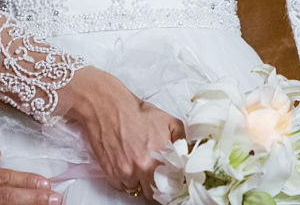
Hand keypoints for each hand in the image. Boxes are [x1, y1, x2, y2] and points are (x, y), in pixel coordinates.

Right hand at [56, 67, 184, 198]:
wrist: (109, 107)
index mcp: (158, 159)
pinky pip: (120, 186)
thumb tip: (190, 156)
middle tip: (153, 173)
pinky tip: (125, 163)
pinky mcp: (109, 173)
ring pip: (135, 189)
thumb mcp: (169, 121)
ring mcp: (123, 172)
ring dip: (138, 181)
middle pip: (151, 193)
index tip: (168, 181)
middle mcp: (141, 169)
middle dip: (154, 185)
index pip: (168, 188)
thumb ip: (183, 141)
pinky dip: (124, 179)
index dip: (169, 185)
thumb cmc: (138, 113)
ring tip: (137, 164)